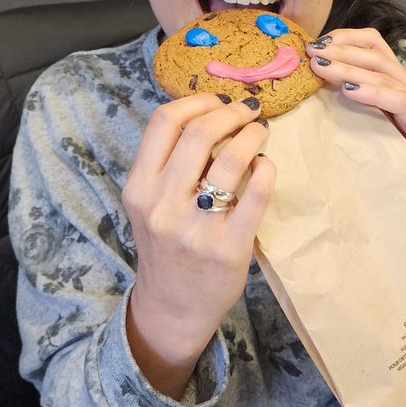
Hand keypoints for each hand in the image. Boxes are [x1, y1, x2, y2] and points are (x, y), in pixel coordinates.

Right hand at [122, 93, 275, 396]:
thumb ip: (168, 163)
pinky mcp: (230, 247)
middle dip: (231, 112)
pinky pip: (256, 192)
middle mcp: (162, 205)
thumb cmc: (166, 244)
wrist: (173, 305)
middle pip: (200, 132)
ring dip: (252, 134)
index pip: (164, 122)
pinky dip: (266, 168)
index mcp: (139, 187)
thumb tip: (209, 110)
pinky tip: (266, 166)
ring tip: (259, 132)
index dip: (196, 101)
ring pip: (231, 158)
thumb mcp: (148, 202)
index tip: (217, 101)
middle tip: (248, 112)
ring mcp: (196, 228)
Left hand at [306, 28, 405, 170]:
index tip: (317, 42)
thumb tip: (313, 70)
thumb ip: (350, 92)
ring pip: (385, 77)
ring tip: (322, 67)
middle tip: (312, 53)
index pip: (376, 47)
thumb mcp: (360, 118)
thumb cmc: (379, 159)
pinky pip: (400, 101)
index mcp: (402, 83)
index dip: (347, 39)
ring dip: (349, 70)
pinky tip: (349, 90)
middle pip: (378, 58)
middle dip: (342, 52)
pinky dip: (373, 93)